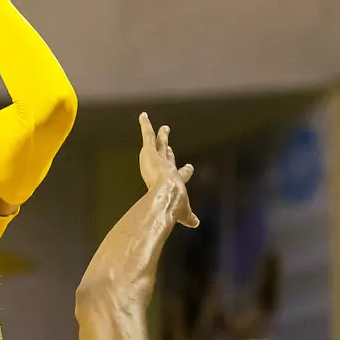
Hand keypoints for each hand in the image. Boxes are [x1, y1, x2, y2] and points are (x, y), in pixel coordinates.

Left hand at [138, 112, 199, 228]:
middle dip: (170, 148)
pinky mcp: (150, 152)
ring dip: (161, 135)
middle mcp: (169, 167)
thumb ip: (189, 217)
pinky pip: (147, 135)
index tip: (189, 166)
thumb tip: (196, 223)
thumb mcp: (183, 213)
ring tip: (162, 127)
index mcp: (176, 180)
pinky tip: (143, 116)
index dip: (185, 170)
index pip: (181, 173)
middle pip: (169, 155)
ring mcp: (159, 158)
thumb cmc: (174, 206)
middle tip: (171, 144)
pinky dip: (145, 125)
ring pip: (160, 143)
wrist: (168, 196)